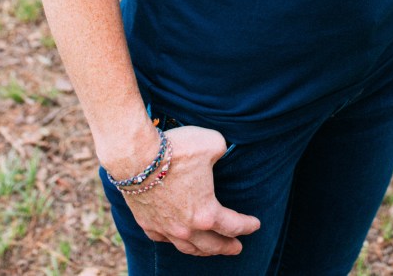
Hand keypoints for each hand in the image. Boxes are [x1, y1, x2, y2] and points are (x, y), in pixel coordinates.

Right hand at [122, 126, 259, 255]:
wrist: (136, 157)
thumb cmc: (176, 150)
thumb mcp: (212, 143)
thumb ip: (221, 150)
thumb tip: (220, 151)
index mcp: (206, 213)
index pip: (232, 225)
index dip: (247, 226)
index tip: (255, 224)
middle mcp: (186, 227)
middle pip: (211, 245)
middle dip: (226, 247)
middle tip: (237, 248)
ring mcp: (165, 228)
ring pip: (187, 247)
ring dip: (202, 250)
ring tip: (210, 249)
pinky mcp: (147, 222)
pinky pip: (164, 239)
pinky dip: (174, 241)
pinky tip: (177, 238)